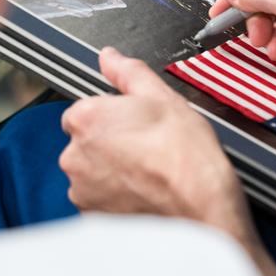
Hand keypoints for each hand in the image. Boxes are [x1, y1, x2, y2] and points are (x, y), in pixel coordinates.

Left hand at [60, 47, 275, 275]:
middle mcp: (74, 155)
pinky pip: (99, 201)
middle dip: (111, 144)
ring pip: (93, 173)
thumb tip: (110, 57)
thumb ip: (128, 72)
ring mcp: (81, 190)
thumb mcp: (163, 97)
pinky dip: (117, 198)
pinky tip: (145, 193)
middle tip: (147, 148)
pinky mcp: (92, 218)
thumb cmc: (185, 155)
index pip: (86, 110)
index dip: (114, 116)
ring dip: (112, 172)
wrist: (200, 209)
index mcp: (86, 118)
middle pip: (87, 142)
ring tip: (149, 173)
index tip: (137, 125)